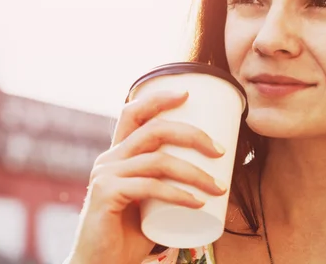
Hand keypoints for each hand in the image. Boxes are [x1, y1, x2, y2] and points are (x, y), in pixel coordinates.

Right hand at [67, 90, 226, 263]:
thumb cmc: (131, 231)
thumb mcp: (151, 198)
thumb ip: (167, 179)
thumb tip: (211, 166)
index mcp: (119, 153)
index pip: (133, 112)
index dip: (158, 98)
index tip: (187, 94)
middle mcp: (109, 158)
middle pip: (154, 130)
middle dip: (192, 134)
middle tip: (220, 150)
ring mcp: (105, 175)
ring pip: (158, 161)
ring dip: (195, 173)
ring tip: (218, 187)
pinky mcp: (105, 195)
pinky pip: (149, 187)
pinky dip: (178, 194)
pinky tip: (197, 203)